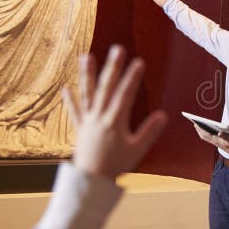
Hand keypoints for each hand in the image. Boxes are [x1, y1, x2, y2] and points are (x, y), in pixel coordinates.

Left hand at [62, 45, 167, 179]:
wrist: (91, 179)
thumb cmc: (116, 165)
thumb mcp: (137, 150)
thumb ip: (149, 132)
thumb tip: (163, 115)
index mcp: (114, 122)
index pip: (125, 95)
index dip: (132, 78)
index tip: (138, 62)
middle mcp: (99, 117)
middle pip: (106, 88)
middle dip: (113, 67)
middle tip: (117, 49)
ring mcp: (88, 121)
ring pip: (87, 93)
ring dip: (87, 75)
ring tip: (87, 57)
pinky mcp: (80, 127)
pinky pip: (74, 111)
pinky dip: (70, 99)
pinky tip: (66, 87)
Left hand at [193, 124, 228, 158]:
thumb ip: (226, 137)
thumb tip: (219, 133)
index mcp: (218, 141)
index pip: (206, 135)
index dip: (200, 130)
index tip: (196, 124)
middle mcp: (215, 142)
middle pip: (204, 136)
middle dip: (199, 130)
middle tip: (194, 123)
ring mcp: (216, 143)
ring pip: (205, 138)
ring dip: (201, 132)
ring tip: (198, 126)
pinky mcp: (218, 142)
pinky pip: (208, 138)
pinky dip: (205, 133)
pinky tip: (206, 130)